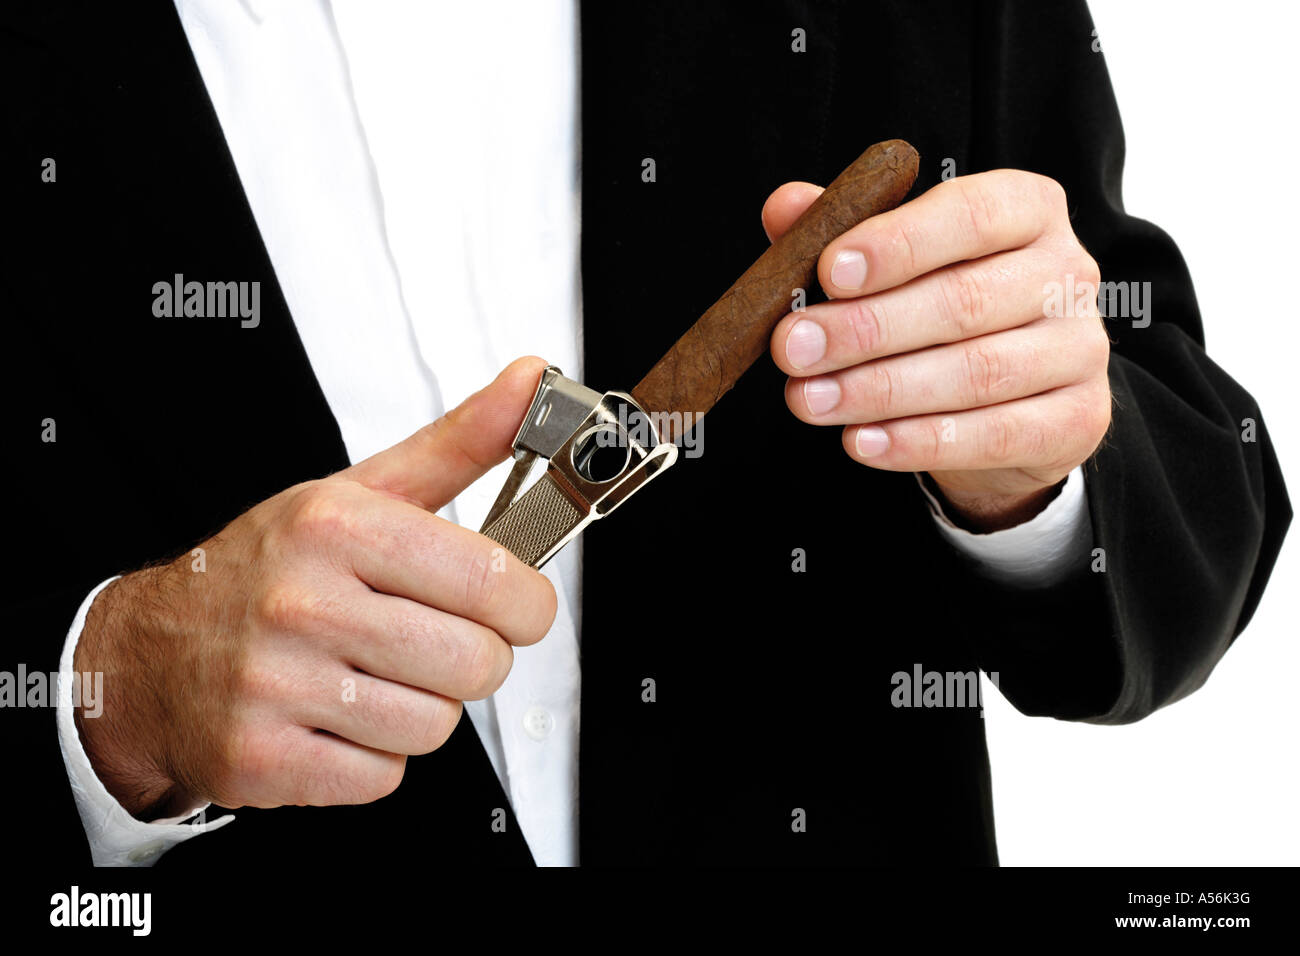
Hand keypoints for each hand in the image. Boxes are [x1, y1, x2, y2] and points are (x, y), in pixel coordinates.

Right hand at [74, 357, 556, 816]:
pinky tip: (336, 717)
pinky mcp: (261, 759)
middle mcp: (303, 602)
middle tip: (431, 639)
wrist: (151, 654)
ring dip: (420, 708)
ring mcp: (276, 685)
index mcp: (337, 527)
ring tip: (371, 675)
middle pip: (477, 664)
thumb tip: (531, 383)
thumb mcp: (360, 492)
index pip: (493, 581)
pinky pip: (384, 776)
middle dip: (472, 658)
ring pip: (435, 726)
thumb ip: (458, 444)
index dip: (525, 605)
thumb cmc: (270, 570)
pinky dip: (374, 756)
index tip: (516, 606)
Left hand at [766, 171, 1111, 530]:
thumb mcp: (893, 263)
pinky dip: (920, 441)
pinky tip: (860, 442)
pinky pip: (995, 434)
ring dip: (881, 390)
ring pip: (977, 373)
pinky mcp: (1080, 419)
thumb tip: (784, 207)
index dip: (899, 243)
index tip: (829, 272)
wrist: (1008, 403)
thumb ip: (841, 232)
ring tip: (809, 400)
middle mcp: (1068, 272)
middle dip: (866, 328)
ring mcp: (1081, 349)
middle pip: (964, 300)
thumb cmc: (940, 313)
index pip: (972, 214)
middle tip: (793, 349)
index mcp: (1028, 210)